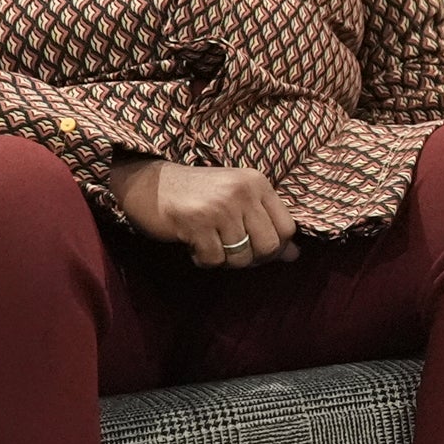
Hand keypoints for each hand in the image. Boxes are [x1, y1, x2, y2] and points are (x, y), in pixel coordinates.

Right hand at [107, 159, 298, 268]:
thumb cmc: (198, 195)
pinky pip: (214, 260)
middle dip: (252, 257)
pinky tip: (194, 245)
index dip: (275, 246)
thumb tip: (294, 256)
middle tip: (231, 250)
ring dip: (226, 260)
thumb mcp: (237, 201)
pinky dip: (204, 260)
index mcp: (257, 182)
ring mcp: (219, 206)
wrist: (149, 183)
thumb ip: (266, 225)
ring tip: (211, 244)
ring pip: (242, 257)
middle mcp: (242, 191)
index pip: (288, 227)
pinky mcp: (196, 222)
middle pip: (269, 246)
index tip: (255, 245)